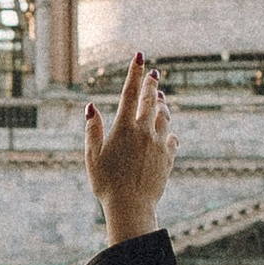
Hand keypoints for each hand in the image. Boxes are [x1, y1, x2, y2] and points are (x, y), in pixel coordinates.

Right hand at [84, 51, 174, 243]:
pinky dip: (169, 133)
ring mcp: (159, 144)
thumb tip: (91, 107)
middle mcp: (144, 132)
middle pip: (151, 100)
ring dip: (163, 105)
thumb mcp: (92, 156)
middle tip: (154, 73)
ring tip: (161, 99)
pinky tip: (168, 133)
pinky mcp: (169, 158)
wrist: (132, 207)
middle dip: (151, 84)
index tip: (140, 57)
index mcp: (124, 128)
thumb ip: (93, 129)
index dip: (134, 73)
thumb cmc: (106, 183)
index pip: (130, 93)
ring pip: (165, 117)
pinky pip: (172, 139)